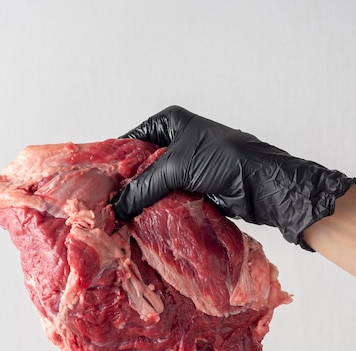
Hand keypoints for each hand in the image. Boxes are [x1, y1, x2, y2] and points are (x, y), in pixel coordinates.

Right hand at [112, 105, 355, 249]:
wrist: (261, 185)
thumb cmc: (223, 161)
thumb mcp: (176, 167)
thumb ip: (143, 186)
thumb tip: (117, 207)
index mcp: (170, 123)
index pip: (131, 140)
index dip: (114, 160)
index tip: (95, 182)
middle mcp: (175, 141)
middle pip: (140, 164)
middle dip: (126, 184)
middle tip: (103, 204)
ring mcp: (184, 166)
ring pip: (153, 184)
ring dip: (140, 199)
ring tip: (116, 216)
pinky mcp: (192, 187)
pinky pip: (166, 198)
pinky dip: (155, 208)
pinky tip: (139, 221)